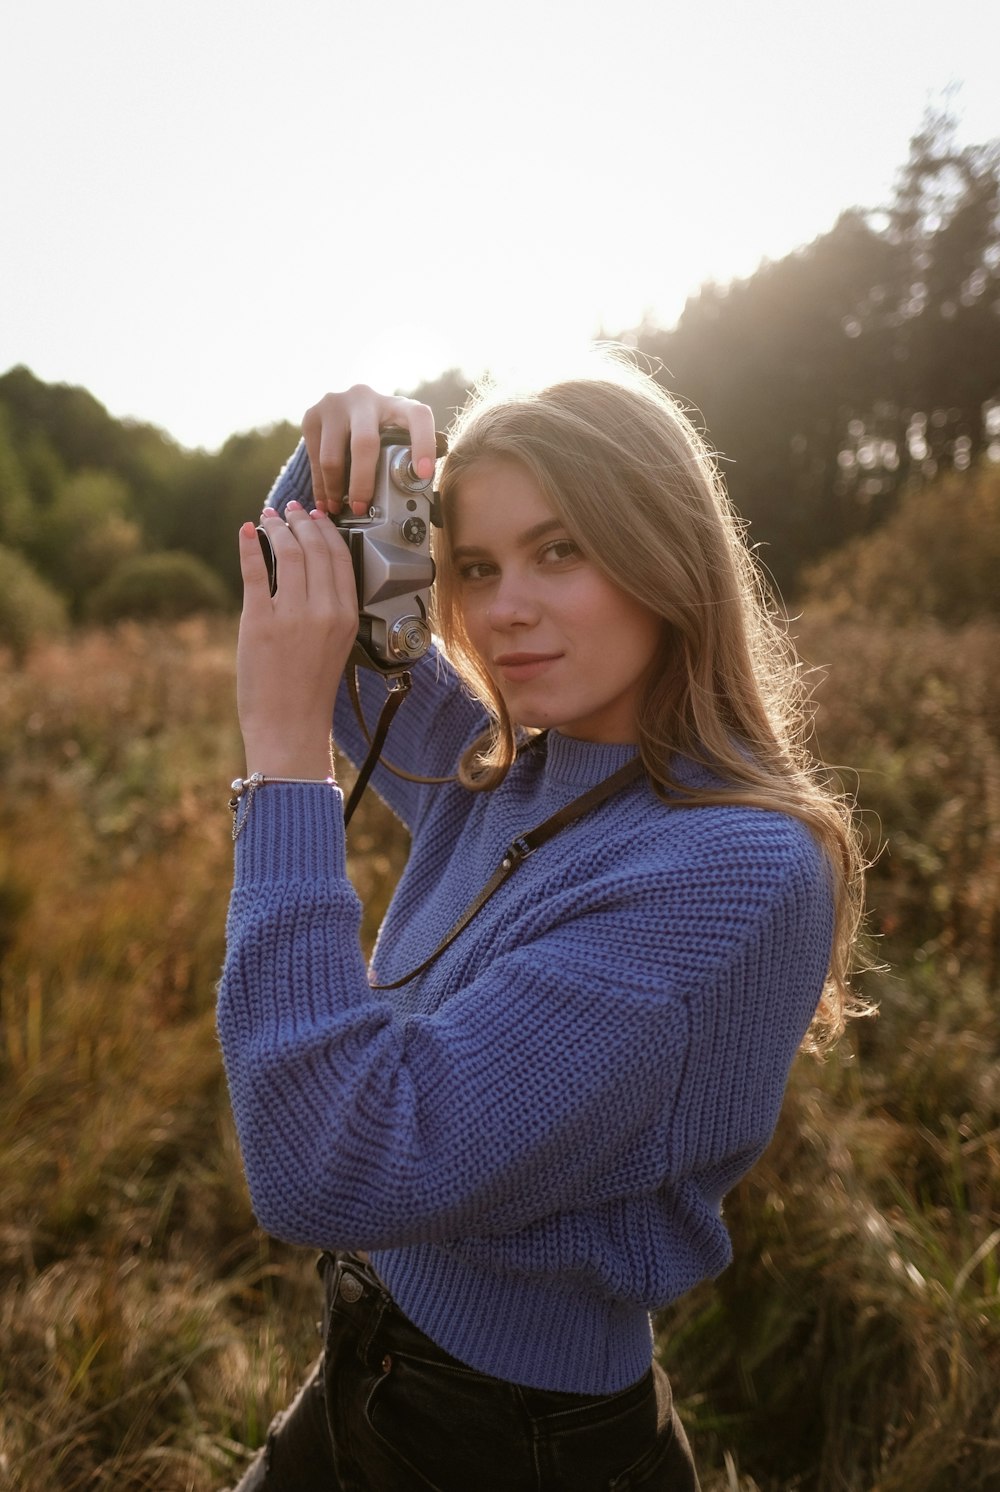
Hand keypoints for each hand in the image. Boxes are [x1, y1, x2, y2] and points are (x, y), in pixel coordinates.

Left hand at [236, 501, 358, 777]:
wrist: (290, 726)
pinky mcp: (259, 622)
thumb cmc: (310, 690)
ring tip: (267, 517)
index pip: (340, 557)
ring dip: (275, 528)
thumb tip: (310, 570)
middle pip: (315, 548)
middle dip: (300, 521)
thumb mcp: (335, 645)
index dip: (326, 530)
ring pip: (287, 553)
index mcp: (346, 616)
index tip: (315, 516)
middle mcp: (323, 611)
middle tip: (290, 509)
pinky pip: (256, 572)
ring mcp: (291, 615)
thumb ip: (328, 609)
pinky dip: (248, 547)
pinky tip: (245, 532)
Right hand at [302, 384, 437, 514]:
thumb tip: (409, 502)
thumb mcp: (395, 435)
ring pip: (332, 455)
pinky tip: (325, 501)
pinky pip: (314, 458)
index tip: (423, 474)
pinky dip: (319, 485)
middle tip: (361, 508)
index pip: (417, 417)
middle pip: (364, 443)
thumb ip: (403, 457)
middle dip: (362, 482)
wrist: (342, 408)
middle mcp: (365, 398)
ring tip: (338, 509)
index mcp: (397, 404)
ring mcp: (335, 404)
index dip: (423, 444)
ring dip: (335, 489)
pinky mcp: (312, 416)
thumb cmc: (377, 430)